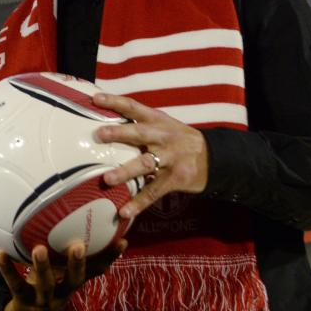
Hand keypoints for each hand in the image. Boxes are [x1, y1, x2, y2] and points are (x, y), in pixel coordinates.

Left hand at [0, 239, 125, 310]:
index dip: (110, 257)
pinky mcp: (24, 302)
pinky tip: (0, 253)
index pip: (96, 269)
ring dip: (42, 266)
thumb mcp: (61, 273)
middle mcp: (62, 291)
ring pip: (45, 284)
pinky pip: (15, 285)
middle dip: (77, 263)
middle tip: (78, 246)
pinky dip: (7, 268)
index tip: (122, 240)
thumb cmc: (46, 288)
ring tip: (39, 249)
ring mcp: (44, 299)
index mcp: (73, 282)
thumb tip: (74, 214)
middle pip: (74, 279)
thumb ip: (67, 253)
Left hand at [93, 92, 209, 218]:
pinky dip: (138, 203)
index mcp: (158, 120)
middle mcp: (163, 137)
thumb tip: (106, 120)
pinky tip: (124, 212)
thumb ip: (141, 122)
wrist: (214, 158)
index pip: (133, 107)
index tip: (95, 98)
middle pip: (139, 133)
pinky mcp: (175, 179)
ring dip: (125, 171)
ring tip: (107, 179)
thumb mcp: (164, 124)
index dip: (115, 101)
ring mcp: (170, 159)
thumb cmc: (179, 139)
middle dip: (119, 133)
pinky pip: (154, 192)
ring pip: (145, 164)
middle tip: (99, 134)